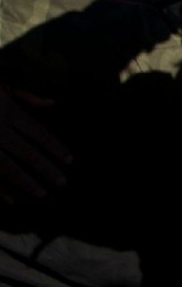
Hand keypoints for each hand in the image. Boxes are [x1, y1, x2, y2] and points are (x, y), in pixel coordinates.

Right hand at [0, 83, 70, 203]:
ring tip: (41, 193)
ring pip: (8, 167)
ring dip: (25, 182)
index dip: (56, 148)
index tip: (69, 159)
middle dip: (46, 169)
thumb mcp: (3, 86)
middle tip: (62, 182)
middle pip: (27, 153)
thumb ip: (27, 96)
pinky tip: (9, 200)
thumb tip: (53, 103)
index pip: (39, 133)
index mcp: (8, 111)